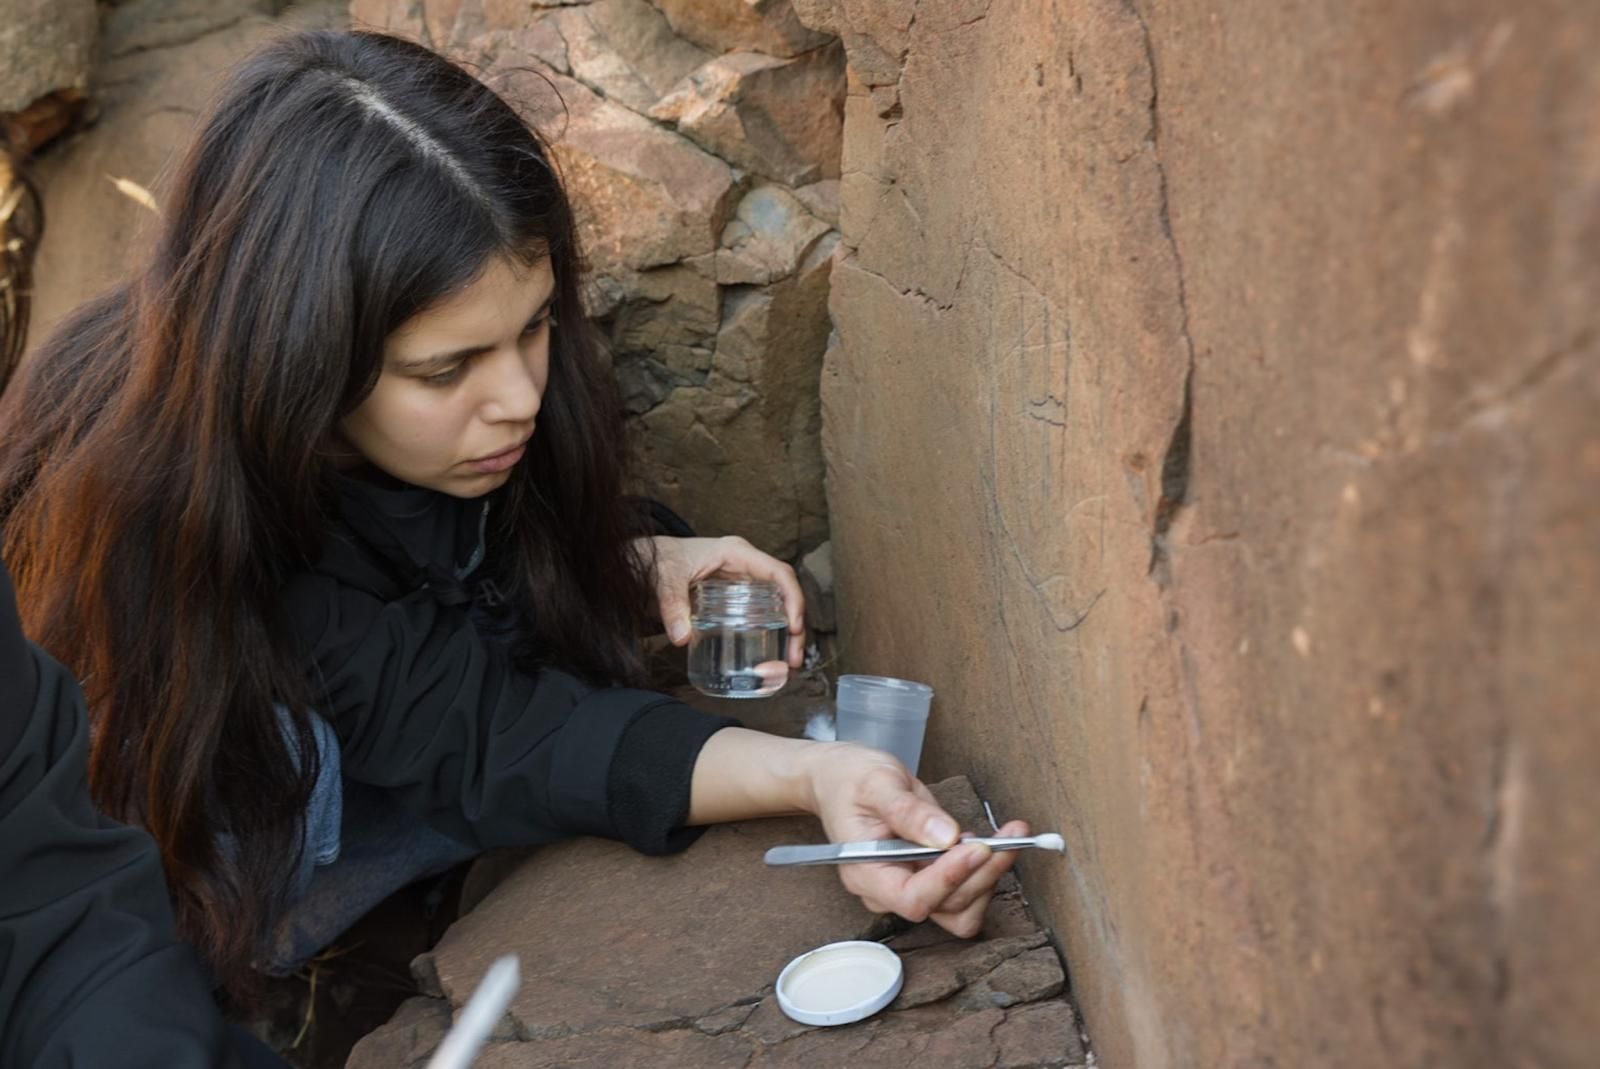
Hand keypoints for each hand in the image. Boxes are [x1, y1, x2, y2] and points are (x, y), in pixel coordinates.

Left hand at [641, 535, 806, 668]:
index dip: (794, 598)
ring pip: (776, 610)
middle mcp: (746, 569)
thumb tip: (681, 637)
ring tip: (786, 667)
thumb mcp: (665, 576)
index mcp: (738, 554)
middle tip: (793, 659)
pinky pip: (759, 619)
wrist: (644, 560)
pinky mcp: (734, 603)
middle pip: (785, 596)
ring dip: (786, 638)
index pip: (779, 572)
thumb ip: (671, 603)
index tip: (795, 627)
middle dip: (796, 627)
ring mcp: (742, 586)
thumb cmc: (659, 558)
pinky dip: (768, 640)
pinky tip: (768, 662)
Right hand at [801, 743, 1026, 937]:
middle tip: (1009, 836)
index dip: (949, 879)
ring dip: (989, 877)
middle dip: (982, 873)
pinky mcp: (926, 879)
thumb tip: (947, 836)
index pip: (913, 897)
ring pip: (961, 908)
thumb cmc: (850, 779)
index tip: (977, 847)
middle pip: (945, 906)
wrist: (839, 779)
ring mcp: (908, 886)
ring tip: (1001, 837)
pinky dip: (983, 873)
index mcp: (866, 872)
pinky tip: (986, 843)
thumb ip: (909, 811)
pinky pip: (963, 893)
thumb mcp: (877, 783)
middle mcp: (887, 890)